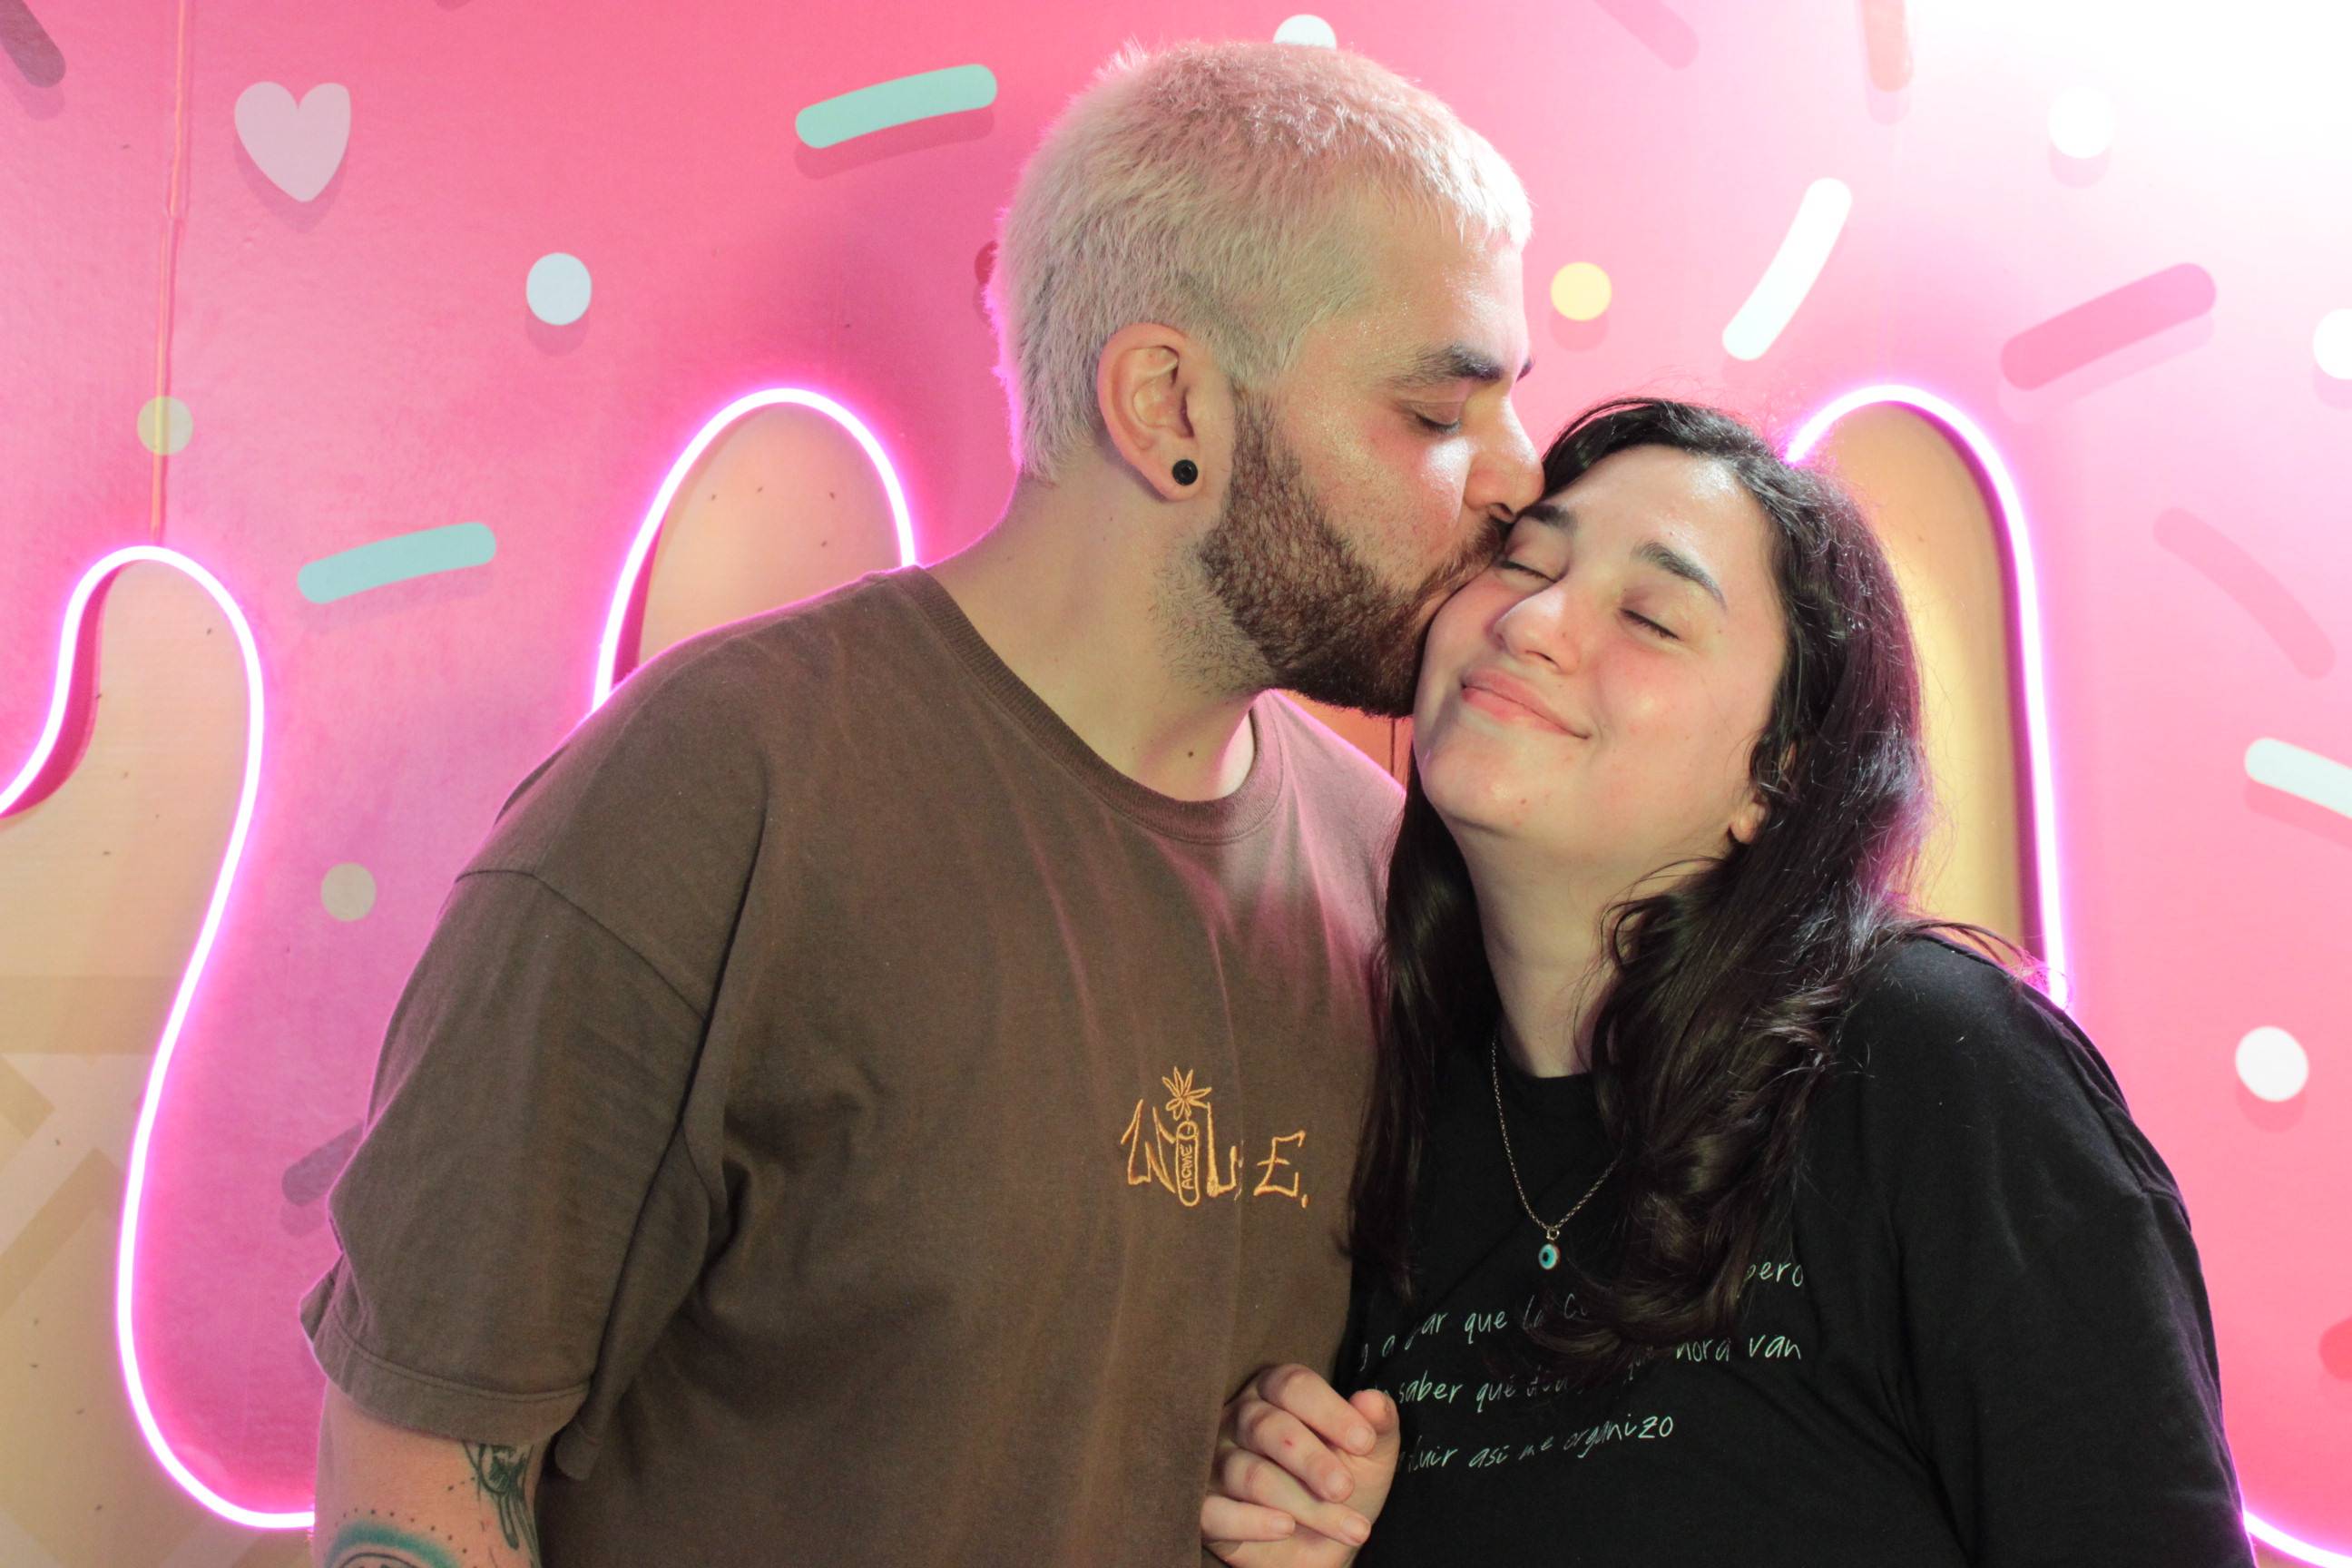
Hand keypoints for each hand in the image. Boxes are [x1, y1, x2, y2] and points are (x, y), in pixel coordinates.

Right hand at [1201, 1364, 1400, 1565]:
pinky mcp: (1205, 1505)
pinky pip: (1212, 1511)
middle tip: (1343, 1489)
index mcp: (1275, 1393)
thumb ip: (1378, 1424)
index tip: (1364, 1442)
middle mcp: (1239, 1419)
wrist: (1323, 1548)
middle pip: (1267, 1427)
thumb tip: (1372, 1401)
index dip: (1330, 1411)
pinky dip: (1250, 1521)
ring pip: (1251, 1475)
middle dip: (1311, 1460)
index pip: (1293, 1385)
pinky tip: (1285, 1528)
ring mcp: (1216, 1462)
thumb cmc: (1341, 1486)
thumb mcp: (1371, 1456)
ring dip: (1301, 1503)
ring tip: (1346, 1528)